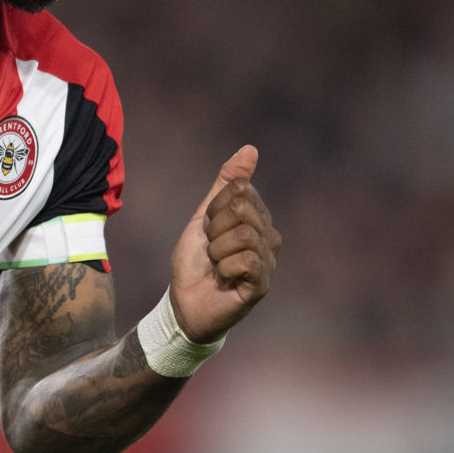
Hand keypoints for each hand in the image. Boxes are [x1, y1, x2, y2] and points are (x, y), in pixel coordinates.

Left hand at [168, 145, 281, 342]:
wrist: (184, 303)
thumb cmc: (195, 262)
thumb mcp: (205, 216)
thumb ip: (225, 183)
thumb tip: (250, 149)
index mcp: (257, 217)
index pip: (238, 190)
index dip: (213, 209)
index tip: (208, 229)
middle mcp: (269, 237)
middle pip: (242, 208)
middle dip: (214, 228)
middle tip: (211, 250)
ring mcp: (268, 261)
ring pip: (244, 234)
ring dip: (216, 250)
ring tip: (216, 265)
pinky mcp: (263, 283)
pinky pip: (246, 259)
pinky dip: (223, 267)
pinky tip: (223, 278)